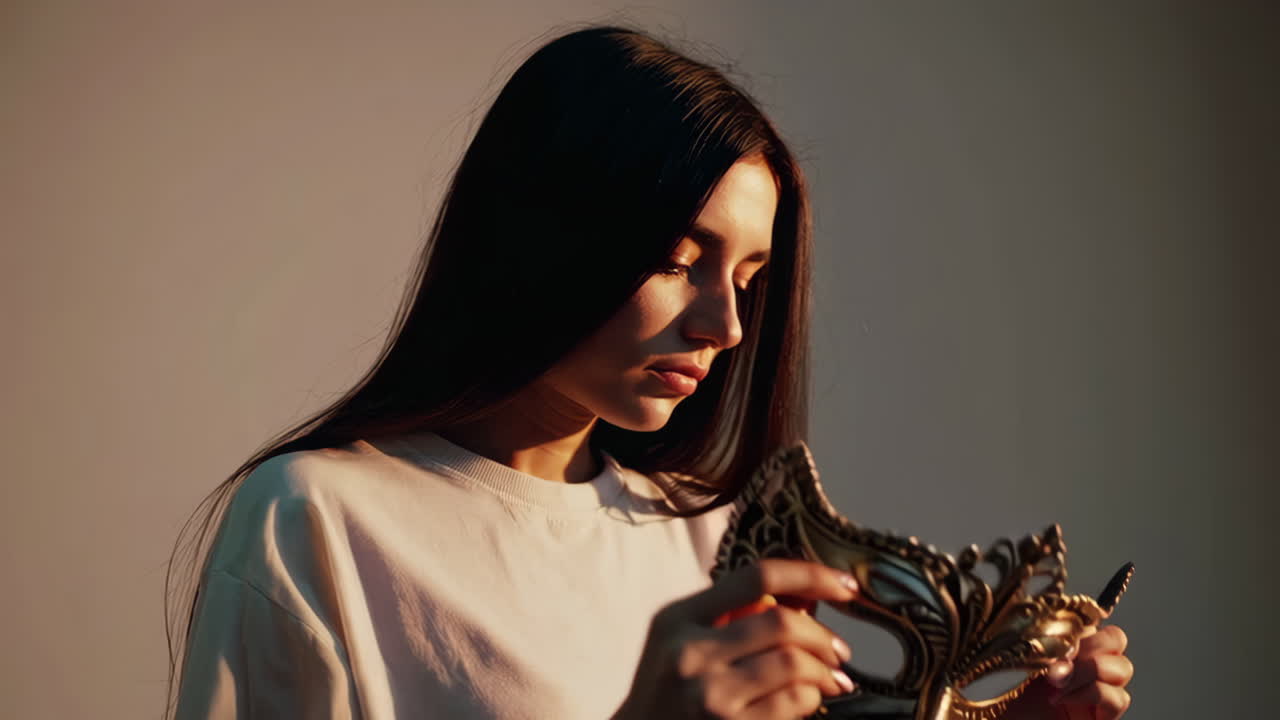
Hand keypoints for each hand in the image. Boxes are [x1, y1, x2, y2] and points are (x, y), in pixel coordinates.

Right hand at [612, 558, 859, 719]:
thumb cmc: (669, 689)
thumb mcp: (680, 640)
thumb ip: (729, 615)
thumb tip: (808, 600)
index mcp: (679, 617)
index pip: (756, 577)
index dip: (810, 575)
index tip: (845, 585)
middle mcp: (690, 652)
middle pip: (782, 623)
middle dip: (823, 636)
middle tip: (839, 650)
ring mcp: (709, 694)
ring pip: (793, 666)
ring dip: (823, 672)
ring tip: (829, 679)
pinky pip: (791, 705)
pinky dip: (810, 700)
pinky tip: (808, 702)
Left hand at [1000, 625, 1133, 719]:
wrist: (991, 717)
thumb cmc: (992, 693)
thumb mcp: (1013, 656)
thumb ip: (1039, 638)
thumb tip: (1060, 621)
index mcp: (1062, 644)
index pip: (1091, 620)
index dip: (1079, 622)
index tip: (1054, 632)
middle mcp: (1082, 665)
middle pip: (1116, 639)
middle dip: (1091, 645)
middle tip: (1060, 659)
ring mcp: (1093, 692)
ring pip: (1122, 667)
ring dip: (1087, 671)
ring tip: (1055, 682)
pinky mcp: (1100, 716)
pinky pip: (1118, 698)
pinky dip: (1092, 694)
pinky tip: (1061, 699)